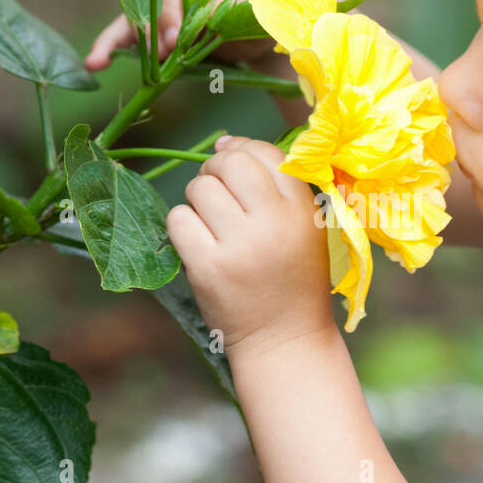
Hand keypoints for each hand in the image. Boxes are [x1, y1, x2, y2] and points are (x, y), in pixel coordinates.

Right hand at [85, 0, 297, 70]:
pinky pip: (137, 31)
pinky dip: (118, 45)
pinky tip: (95, 61)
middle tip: (162, 51)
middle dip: (153, 20)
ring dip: (119, 35)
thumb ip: (236, 5)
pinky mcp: (167, 21)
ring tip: (98, 60)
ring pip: (139, 8)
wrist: (287, 32)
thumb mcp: (268, 0)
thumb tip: (200, 21)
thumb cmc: (283, 5)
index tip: (177, 32)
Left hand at [166, 135, 334, 356]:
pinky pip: (178, 220)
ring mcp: (240, 245)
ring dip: (197, 201)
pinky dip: (182, 228)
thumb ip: (275, 185)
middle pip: (228, 164)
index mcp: (302, 209)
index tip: (234, 168)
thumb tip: (222, 141)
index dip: (242, 151)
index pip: (266, 153)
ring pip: (199, 189)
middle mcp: (273, 222)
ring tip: (211, 226)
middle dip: (214, 171)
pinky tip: (198, 244)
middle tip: (217, 195)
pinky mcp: (209, 268)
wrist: (284, 340)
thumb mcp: (303, 228)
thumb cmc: (291, 278)